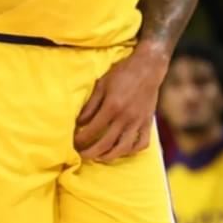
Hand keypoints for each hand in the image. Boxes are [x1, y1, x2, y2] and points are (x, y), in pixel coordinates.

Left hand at [74, 46, 167, 161]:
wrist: (148, 67)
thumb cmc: (123, 73)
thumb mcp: (102, 84)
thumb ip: (90, 105)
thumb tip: (79, 122)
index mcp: (112, 106)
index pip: (91, 130)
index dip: (80, 140)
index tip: (73, 143)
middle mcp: (125, 117)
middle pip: (105, 144)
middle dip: (90, 153)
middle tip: (81, 155)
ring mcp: (138, 121)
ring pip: (123, 148)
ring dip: (109, 156)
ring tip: (99, 156)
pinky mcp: (148, 122)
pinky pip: (142, 143)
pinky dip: (132, 151)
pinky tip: (123, 149)